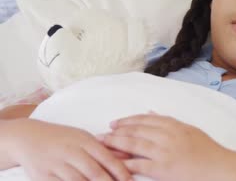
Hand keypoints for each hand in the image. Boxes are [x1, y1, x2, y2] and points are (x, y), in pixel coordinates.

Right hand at [7, 119, 130, 180]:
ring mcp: (56, 165)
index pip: (107, 158)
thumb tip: (128, 157)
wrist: (29, 137)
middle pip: (94, 173)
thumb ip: (104, 149)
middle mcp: (71, 152)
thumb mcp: (84, 138)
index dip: (121, 172)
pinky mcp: (43, 176)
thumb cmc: (63, 139)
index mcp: (85, 141)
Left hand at [101, 113, 227, 180]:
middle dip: (116, 131)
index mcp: (174, 126)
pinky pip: (139, 165)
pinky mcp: (163, 168)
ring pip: (134, 144)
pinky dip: (124, 163)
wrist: (219, 167)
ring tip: (101, 145)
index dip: (127, 121)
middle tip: (100, 133)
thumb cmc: (208, 151)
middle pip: (136, 130)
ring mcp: (164, 151)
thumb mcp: (190, 130)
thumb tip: (151, 112)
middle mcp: (167, 135)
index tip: (115, 123)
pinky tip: (113, 163)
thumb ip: (170, 122)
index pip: (145, 120)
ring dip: (115, 144)